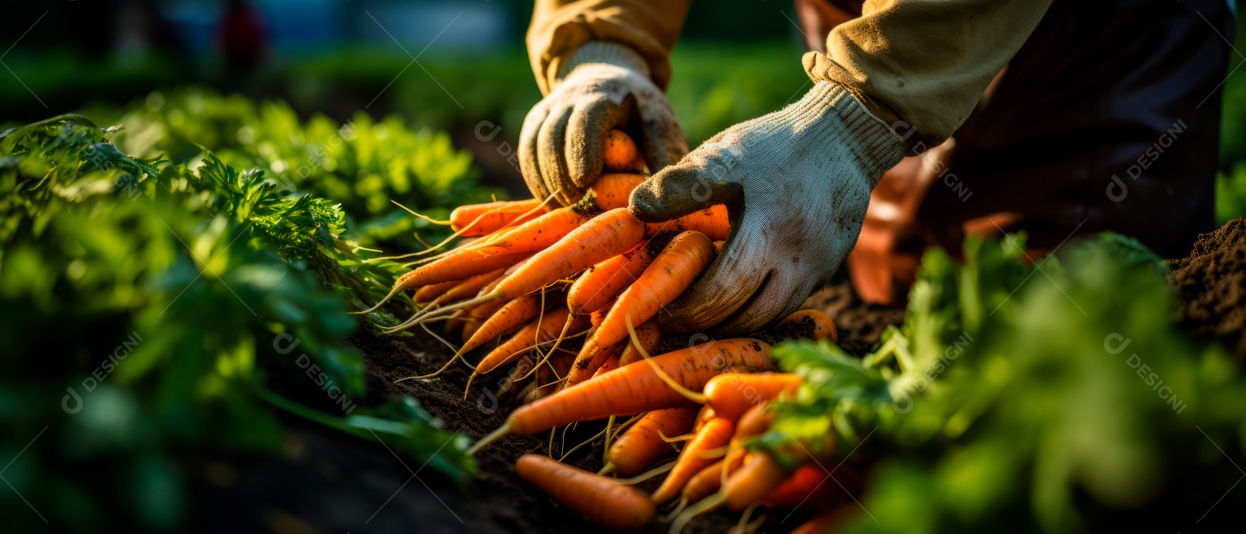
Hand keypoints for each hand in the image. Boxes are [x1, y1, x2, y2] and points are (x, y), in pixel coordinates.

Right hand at [521, 41, 687, 205]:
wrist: (606, 81)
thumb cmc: (639, 111)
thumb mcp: (659, 124)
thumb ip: (663, 154)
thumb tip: (666, 193)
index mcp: (605, 94)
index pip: (586, 120)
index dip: (583, 151)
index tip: (587, 182)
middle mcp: (569, 98)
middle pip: (554, 137)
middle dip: (563, 174)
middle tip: (577, 205)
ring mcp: (547, 110)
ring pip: (535, 146)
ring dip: (549, 180)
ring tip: (567, 206)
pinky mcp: (534, 124)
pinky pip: (527, 154)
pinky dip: (537, 180)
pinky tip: (553, 200)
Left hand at [629, 82, 905, 334]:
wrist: (845, 137)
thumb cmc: (775, 144)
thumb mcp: (726, 155)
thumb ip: (680, 183)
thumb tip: (634, 210)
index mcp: (770, 231)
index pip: (721, 293)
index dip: (686, 308)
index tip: (660, 306)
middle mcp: (801, 260)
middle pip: (747, 317)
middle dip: (706, 324)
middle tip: (674, 317)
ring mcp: (820, 270)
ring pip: (771, 318)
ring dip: (734, 321)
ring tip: (700, 311)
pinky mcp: (828, 272)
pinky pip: (789, 303)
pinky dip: (758, 306)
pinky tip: (733, 295)